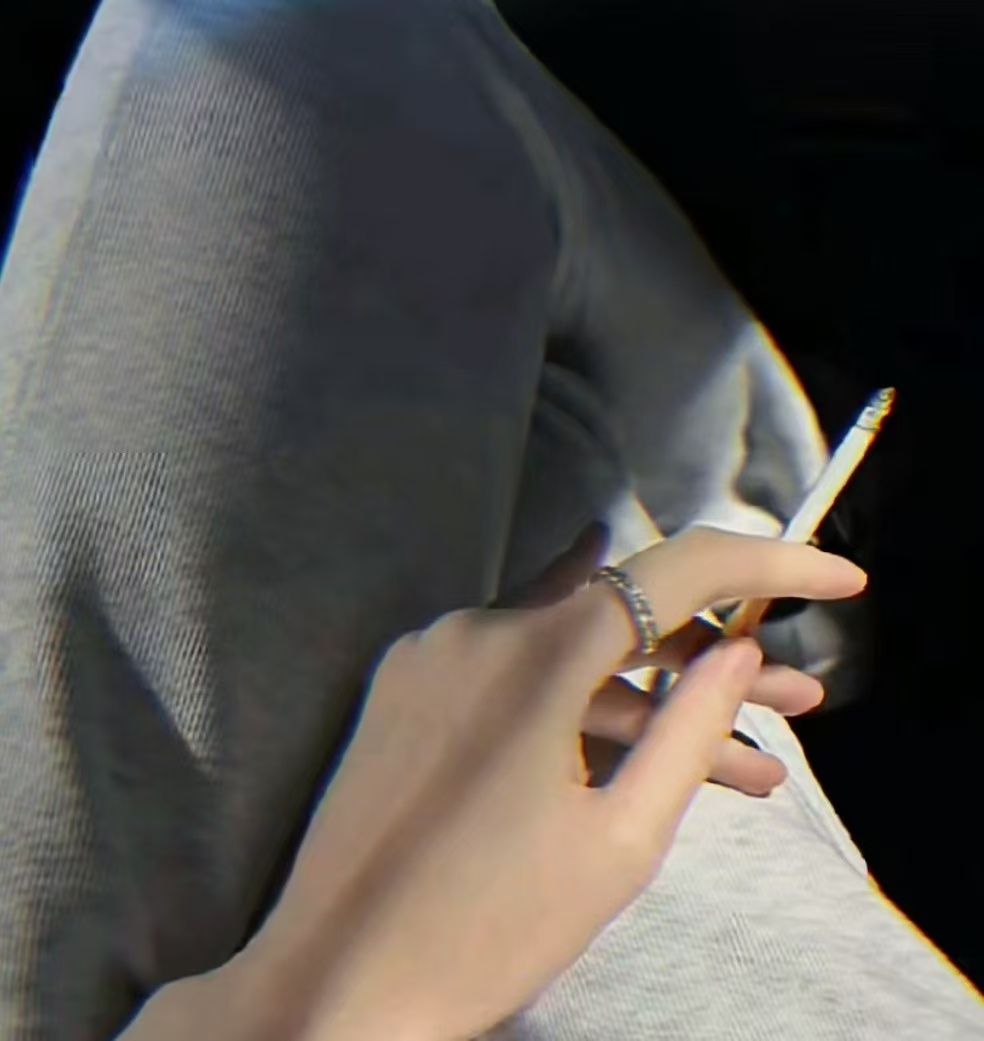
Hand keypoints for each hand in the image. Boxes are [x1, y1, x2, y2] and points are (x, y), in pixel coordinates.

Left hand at [238, 526, 866, 1040]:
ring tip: (743, 765)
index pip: (675, 570)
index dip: (768, 562)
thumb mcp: (620, 839)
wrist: (336, 982)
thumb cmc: (487, 926)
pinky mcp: (408, 685)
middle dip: (718, 662)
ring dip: (652, 699)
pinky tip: (636, 747)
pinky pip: (515, 678)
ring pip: (572, 655)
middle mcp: (480, 627)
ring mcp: (435, 652)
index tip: (835, 577)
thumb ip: (691, 729)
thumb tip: (742, 649)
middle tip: (798, 708)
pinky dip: (578, 710)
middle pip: (626, 616)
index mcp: (537, 653)